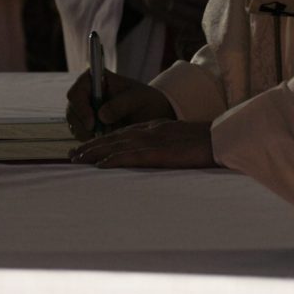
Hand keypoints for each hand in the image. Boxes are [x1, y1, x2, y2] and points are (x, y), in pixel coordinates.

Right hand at [66, 69, 175, 140]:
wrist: (153, 114)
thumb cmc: (146, 100)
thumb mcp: (138, 99)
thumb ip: (121, 104)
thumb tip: (101, 116)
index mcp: (95, 79)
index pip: (76, 92)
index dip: (81, 108)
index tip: (93, 123)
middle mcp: (86, 94)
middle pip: (72, 111)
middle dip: (83, 126)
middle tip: (101, 135)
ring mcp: (85, 110)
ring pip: (75, 125)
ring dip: (88, 135)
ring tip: (110, 135)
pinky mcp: (88, 126)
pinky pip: (82, 135)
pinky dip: (91, 141)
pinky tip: (107, 140)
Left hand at [70, 119, 215, 168]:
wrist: (221, 138)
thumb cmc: (206, 143)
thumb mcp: (180, 140)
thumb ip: (164, 145)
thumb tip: (154, 156)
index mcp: (155, 128)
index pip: (122, 133)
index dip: (103, 141)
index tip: (87, 148)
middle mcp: (149, 131)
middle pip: (114, 137)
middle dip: (92, 146)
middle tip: (72, 155)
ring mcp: (153, 140)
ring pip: (117, 145)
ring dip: (95, 153)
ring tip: (77, 160)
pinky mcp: (159, 152)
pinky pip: (132, 156)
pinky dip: (114, 159)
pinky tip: (101, 165)